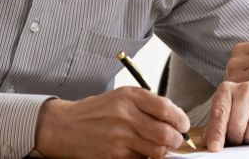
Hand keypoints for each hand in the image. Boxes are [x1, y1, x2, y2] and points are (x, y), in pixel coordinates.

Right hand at [34, 87, 189, 158]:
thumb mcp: (121, 96)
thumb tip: (175, 117)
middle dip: (177, 139)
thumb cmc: (97, 111)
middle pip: (165, 134)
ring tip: (160, 147)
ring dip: (163, 151)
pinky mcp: (113, 156)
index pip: (166, 109)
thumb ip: (148, 103)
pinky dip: (146, 158)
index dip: (181, 120)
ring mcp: (119, 138)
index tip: (183, 125)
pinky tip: (142, 152)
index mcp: (130, 97)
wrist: (64, 126)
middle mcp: (125, 116)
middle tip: (177, 140)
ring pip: (156, 151)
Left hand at [202, 81, 248, 151]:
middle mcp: (246, 88)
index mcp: (227, 90)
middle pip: (237, 129)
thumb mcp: (224, 118)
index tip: (214, 147)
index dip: (217, 133)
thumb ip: (214, 130)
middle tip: (240, 134)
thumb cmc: (240, 114)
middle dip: (237, 139)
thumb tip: (213, 145)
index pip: (220, 114)